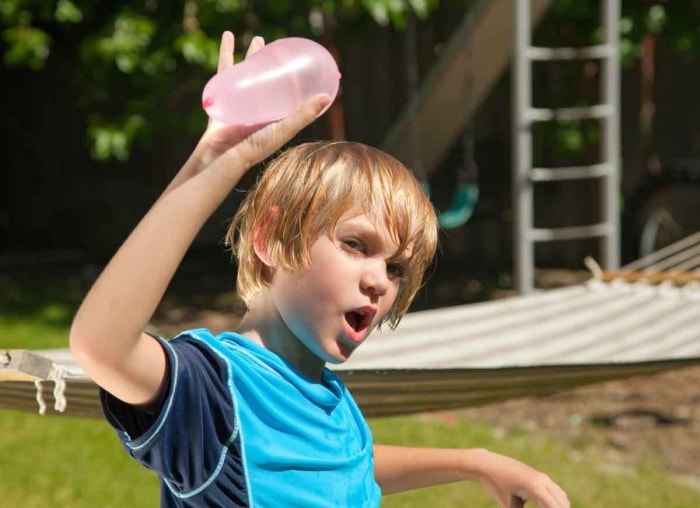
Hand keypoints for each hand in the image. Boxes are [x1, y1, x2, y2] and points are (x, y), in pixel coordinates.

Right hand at [176, 31, 329, 188]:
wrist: (222, 156)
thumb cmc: (255, 147)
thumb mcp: (283, 129)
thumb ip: (304, 115)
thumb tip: (327, 95)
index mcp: (275, 116)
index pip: (290, 94)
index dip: (297, 79)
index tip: (304, 63)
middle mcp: (259, 110)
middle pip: (268, 80)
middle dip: (272, 62)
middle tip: (276, 45)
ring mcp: (241, 104)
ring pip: (247, 74)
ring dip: (251, 55)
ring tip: (257, 39)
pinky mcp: (224, 99)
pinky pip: (225, 71)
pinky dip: (226, 52)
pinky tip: (228, 37)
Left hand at [479, 451, 568, 507]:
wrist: (489, 464)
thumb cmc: (497, 486)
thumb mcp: (509, 505)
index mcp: (535, 488)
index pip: (555, 507)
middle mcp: (543, 480)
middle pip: (563, 503)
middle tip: (537, 506)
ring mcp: (542, 477)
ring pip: (562, 497)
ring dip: (558, 506)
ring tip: (542, 506)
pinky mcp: (540, 476)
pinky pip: (555, 491)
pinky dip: (555, 501)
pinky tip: (544, 506)